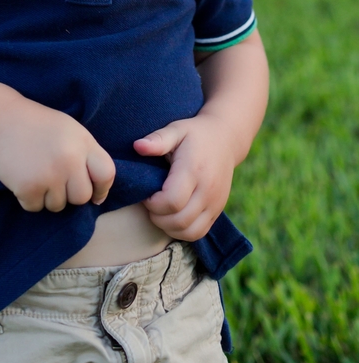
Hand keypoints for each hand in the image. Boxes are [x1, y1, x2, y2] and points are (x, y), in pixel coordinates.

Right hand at [0, 100, 114, 212]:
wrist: (3, 119)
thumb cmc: (40, 127)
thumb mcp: (71, 131)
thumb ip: (86, 155)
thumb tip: (96, 194)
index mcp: (83, 142)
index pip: (106, 174)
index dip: (101, 189)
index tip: (93, 193)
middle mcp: (70, 159)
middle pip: (81, 197)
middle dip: (69, 194)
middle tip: (54, 179)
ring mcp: (50, 174)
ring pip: (58, 206)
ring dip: (47, 196)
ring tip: (36, 173)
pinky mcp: (29, 186)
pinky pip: (35, 207)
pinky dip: (28, 198)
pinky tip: (23, 178)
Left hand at [132, 113, 236, 240]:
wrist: (225, 139)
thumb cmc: (194, 134)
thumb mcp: (176, 130)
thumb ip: (157, 139)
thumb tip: (137, 146)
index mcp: (194, 170)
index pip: (172, 201)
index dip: (153, 203)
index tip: (147, 193)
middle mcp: (207, 190)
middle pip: (179, 220)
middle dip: (157, 217)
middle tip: (150, 203)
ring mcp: (215, 203)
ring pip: (189, 231)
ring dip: (168, 227)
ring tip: (160, 211)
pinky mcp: (218, 210)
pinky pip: (199, 232)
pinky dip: (182, 231)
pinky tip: (172, 217)